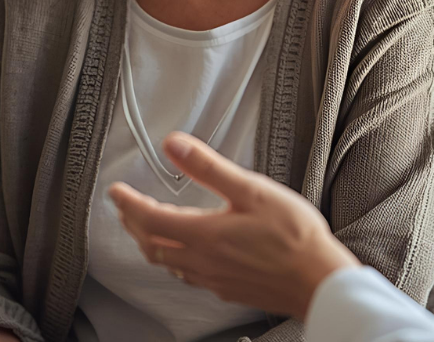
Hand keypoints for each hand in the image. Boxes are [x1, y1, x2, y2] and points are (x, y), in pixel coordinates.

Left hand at [109, 132, 359, 318]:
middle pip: (152, 244)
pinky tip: (187, 255)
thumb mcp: (251, 190)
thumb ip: (209, 167)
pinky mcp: (228, 288)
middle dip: (133, 224)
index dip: (128, 204)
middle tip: (126, 208)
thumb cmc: (293, 235)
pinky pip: (188, 275)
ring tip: (148, 228)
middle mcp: (202, 261)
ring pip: (167, 263)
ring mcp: (214, 278)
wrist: (317, 279)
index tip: (115, 191)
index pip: (150, 219)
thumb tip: (174, 145)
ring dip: (151, 243)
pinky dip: (175, 260)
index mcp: (204, 234)